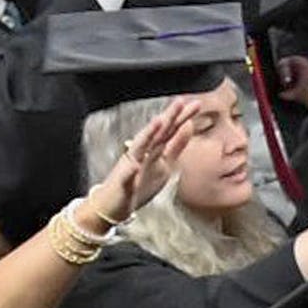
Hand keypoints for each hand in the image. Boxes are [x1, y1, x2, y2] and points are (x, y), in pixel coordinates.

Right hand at [86, 94, 196, 226]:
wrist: (112, 205)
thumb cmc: (139, 182)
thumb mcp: (164, 162)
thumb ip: (176, 145)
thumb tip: (189, 125)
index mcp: (153, 150)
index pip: (169, 131)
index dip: (181, 118)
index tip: (195, 104)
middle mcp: (141, 154)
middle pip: (156, 134)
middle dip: (167, 118)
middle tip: (179, 102)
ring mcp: (130, 168)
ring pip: (139, 149)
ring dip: (148, 135)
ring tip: (158, 122)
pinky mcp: (122, 185)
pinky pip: (126, 178)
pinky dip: (129, 172)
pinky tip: (134, 166)